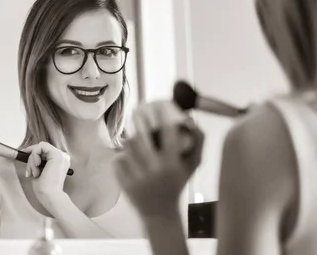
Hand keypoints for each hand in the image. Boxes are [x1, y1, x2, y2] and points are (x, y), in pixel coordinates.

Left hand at [22, 142, 70, 207]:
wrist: (51, 197)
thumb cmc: (45, 189)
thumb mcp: (39, 171)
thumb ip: (37, 162)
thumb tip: (28, 154)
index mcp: (60, 161)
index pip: (45, 151)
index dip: (33, 152)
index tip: (23, 155)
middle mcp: (63, 157)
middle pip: (42, 148)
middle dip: (31, 158)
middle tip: (30, 171)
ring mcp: (61, 155)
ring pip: (40, 147)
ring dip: (32, 160)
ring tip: (34, 173)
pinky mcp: (57, 155)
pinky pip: (40, 147)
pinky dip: (34, 156)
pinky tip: (36, 166)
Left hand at [115, 100, 203, 217]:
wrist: (159, 211)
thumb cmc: (177, 183)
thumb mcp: (192, 165)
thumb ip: (197, 142)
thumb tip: (192, 119)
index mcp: (172, 163)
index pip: (167, 132)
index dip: (162, 115)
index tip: (158, 105)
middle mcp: (154, 169)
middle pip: (141, 137)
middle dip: (138, 120)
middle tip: (137, 111)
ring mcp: (137, 176)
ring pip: (128, 147)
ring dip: (130, 137)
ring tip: (132, 132)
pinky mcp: (124, 182)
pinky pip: (119, 159)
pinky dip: (122, 154)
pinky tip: (128, 153)